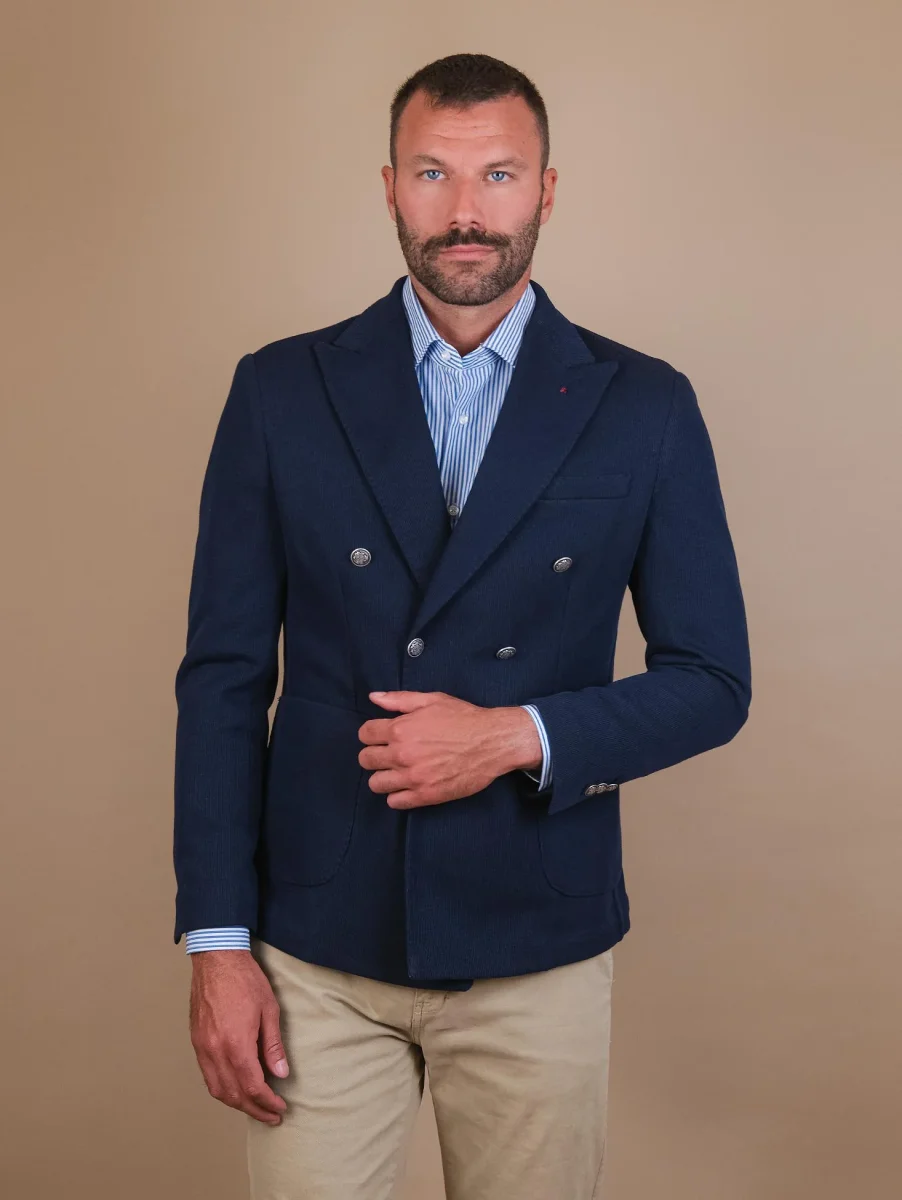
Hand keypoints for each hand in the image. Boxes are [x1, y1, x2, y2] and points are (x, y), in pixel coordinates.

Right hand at [189, 950, 288, 1124]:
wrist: (217, 959)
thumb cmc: (245, 980)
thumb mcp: (269, 1010)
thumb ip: (273, 1046)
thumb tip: (281, 1074)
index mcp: (236, 1044)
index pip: (252, 1087)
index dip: (267, 1102)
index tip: (280, 1107)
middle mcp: (215, 1051)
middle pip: (234, 1094)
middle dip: (254, 1109)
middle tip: (272, 1115)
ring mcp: (202, 1048)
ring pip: (217, 1089)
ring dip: (237, 1103)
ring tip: (255, 1107)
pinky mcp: (196, 1042)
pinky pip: (207, 1076)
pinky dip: (222, 1089)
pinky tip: (235, 1088)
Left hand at [359, 690, 540, 809]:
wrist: (492, 742)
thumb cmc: (463, 718)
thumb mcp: (432, 700)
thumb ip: (399, 699)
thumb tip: (373, 697)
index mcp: (400, 729)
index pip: (364, 734)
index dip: (372, 733)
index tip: (382, 735)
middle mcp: (401, 754)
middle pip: (366, 760)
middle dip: (374, 754)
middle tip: (390, 753)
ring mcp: (413, 777)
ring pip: (376, 784)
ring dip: (383, 776)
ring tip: (397, 771)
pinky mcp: (426, 795)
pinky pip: (395, 802)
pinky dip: (397, 795)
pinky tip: (408, 785)